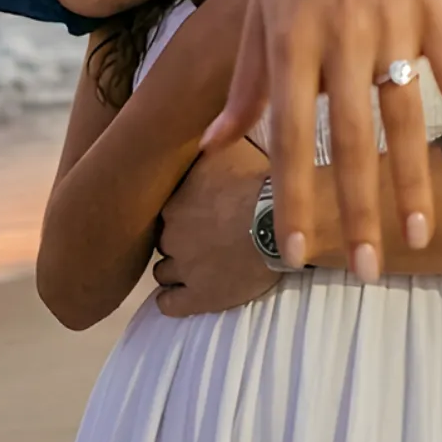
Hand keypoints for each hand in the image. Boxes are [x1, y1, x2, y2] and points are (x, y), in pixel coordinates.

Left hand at [152, 140, 279, 316]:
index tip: (197, 212)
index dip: (181, 213)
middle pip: (164, 240)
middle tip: (202, 237)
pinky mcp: (198, 296)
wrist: (278, 222)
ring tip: (196, 265)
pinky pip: (169, 303)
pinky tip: (180, 295)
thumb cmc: (259, 181)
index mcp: (176, 200)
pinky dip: (171, 299)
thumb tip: (201, 138)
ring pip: (163, 271)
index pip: (166, 212)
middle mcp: (172, 233)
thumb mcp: (231, 149)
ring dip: (175, 268)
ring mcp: (183, 267)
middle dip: (179, 239)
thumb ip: (210, 145)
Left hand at [203, 0, 441, 281]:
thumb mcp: (258, 5)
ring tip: (416, 235)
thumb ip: (245, 80)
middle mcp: (339, 36)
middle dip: (355, 211)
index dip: (293, 199)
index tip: (297, 255)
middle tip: (362, 272)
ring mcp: (390, 20)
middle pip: (349, 140)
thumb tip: (214, 143)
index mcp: (290, 41)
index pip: (289, 136)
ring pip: (403, 115)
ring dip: (411, 180)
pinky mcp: (431, 5)